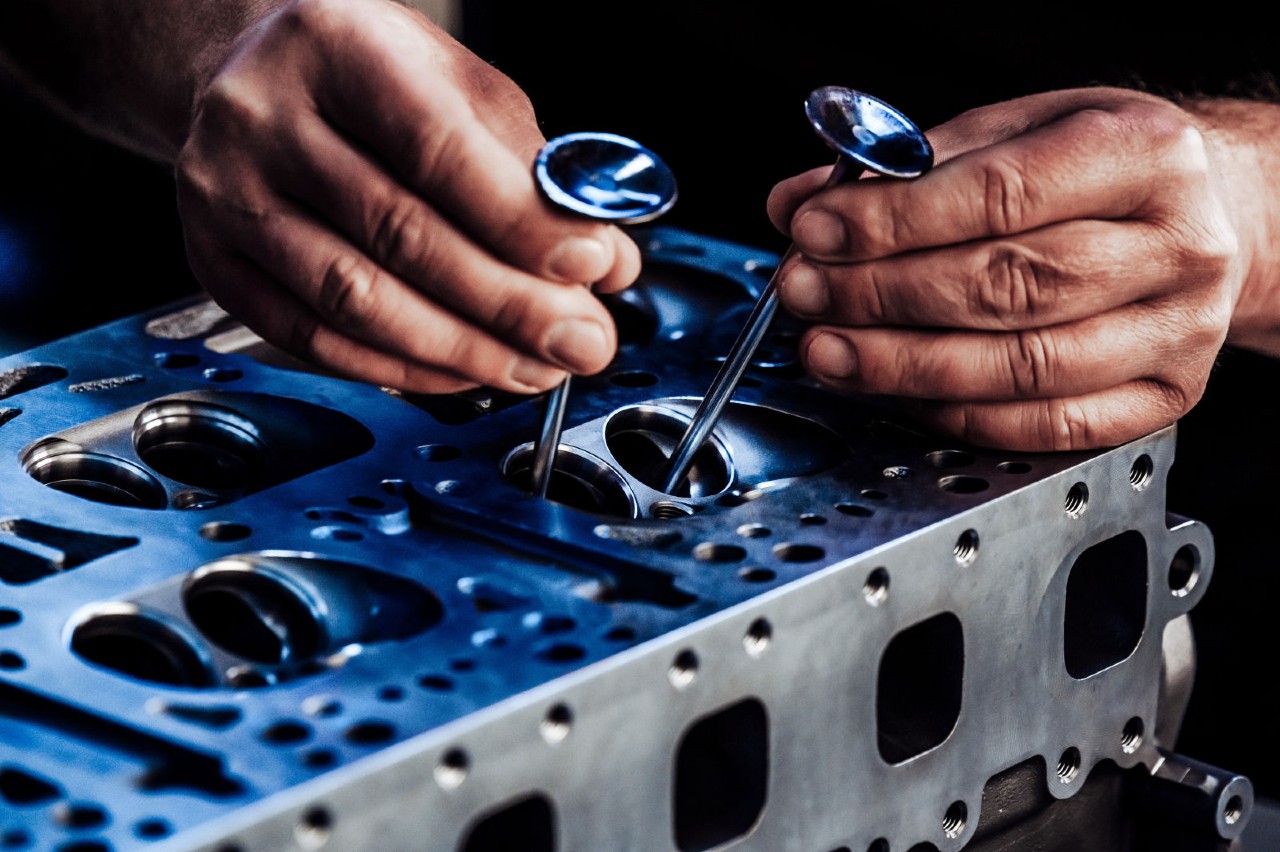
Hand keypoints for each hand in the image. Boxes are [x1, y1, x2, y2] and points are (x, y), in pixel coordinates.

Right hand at [176, 0, 639, 394]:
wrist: (256, 79)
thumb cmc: (371, 81)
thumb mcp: (460, 85)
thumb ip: (534, 167)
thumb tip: (603, 260)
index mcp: (336, 47)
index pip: (437, 148)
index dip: (520, 220)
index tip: (589, 265)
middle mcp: (263, 117)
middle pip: (398, 234)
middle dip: (509, 304)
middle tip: (580, 340)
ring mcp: (225, 194)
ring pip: (354, 300)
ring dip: (462, 351)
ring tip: (534, 366)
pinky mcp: (213, 263)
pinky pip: (314, 340)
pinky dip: (401, 370)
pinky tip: (463, 373)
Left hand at [768, 87, 1268, 450]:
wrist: (1218, 215)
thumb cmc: (1106, 169)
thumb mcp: (1018, 129)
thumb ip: (910, 165)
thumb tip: (802, 201)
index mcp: (1147, 154)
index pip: (1001, 195)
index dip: (894, 221)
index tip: (815, 230)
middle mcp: (1177, 247)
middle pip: (1007, 286)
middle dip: (882, 296)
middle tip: (805, 293)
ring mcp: (1176, 332)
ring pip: (1020, 366)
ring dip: (902, 365)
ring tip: (829, 349)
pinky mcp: (1163, 398)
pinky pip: (1043, 425)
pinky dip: (955, 413)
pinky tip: (895, 390)